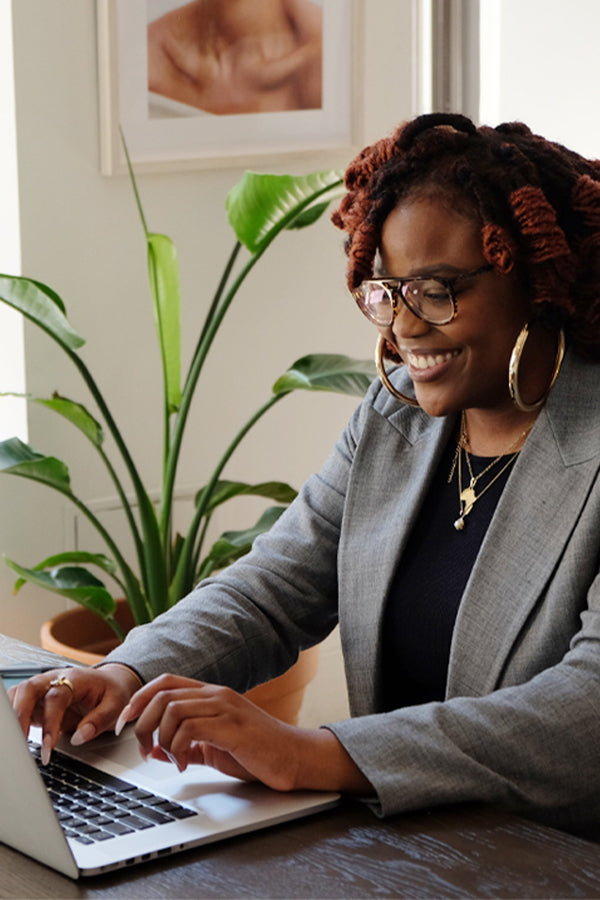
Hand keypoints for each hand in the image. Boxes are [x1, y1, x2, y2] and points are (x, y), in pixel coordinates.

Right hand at [9, 663, 141, 763]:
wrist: (109, 682)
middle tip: (20, 742)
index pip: (56, 697)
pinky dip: (12, 718)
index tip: (49, 746)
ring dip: (13, 716)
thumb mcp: (117, 705)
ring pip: (18, 694)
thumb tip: (80, 737)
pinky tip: (15, 736)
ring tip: (15, 743)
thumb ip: (100, 720)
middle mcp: (55, 679)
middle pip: (28, 689)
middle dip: (20, 715)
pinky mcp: (37, 700)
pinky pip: (18, 704)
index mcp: (76, 678)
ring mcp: (43, 688)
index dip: (51, 722)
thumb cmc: (111, 692)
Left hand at [115, 673, 371, 794]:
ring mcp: (225, 707)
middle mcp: (216, 694)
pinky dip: (178, 748)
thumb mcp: (215, 747)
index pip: (165, 682)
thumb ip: (188, 745)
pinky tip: (186, 763)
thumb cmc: (258, 752)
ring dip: (161, 738)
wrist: (294, 757)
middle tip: (142, 748)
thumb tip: (155, 750)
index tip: (125, 722)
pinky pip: (190, 728)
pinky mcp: (232, 726)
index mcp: (212, 694)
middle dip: (142, 722)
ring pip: (172, 710)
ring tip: (170, 758)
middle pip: (162, 694)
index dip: (139, 699)